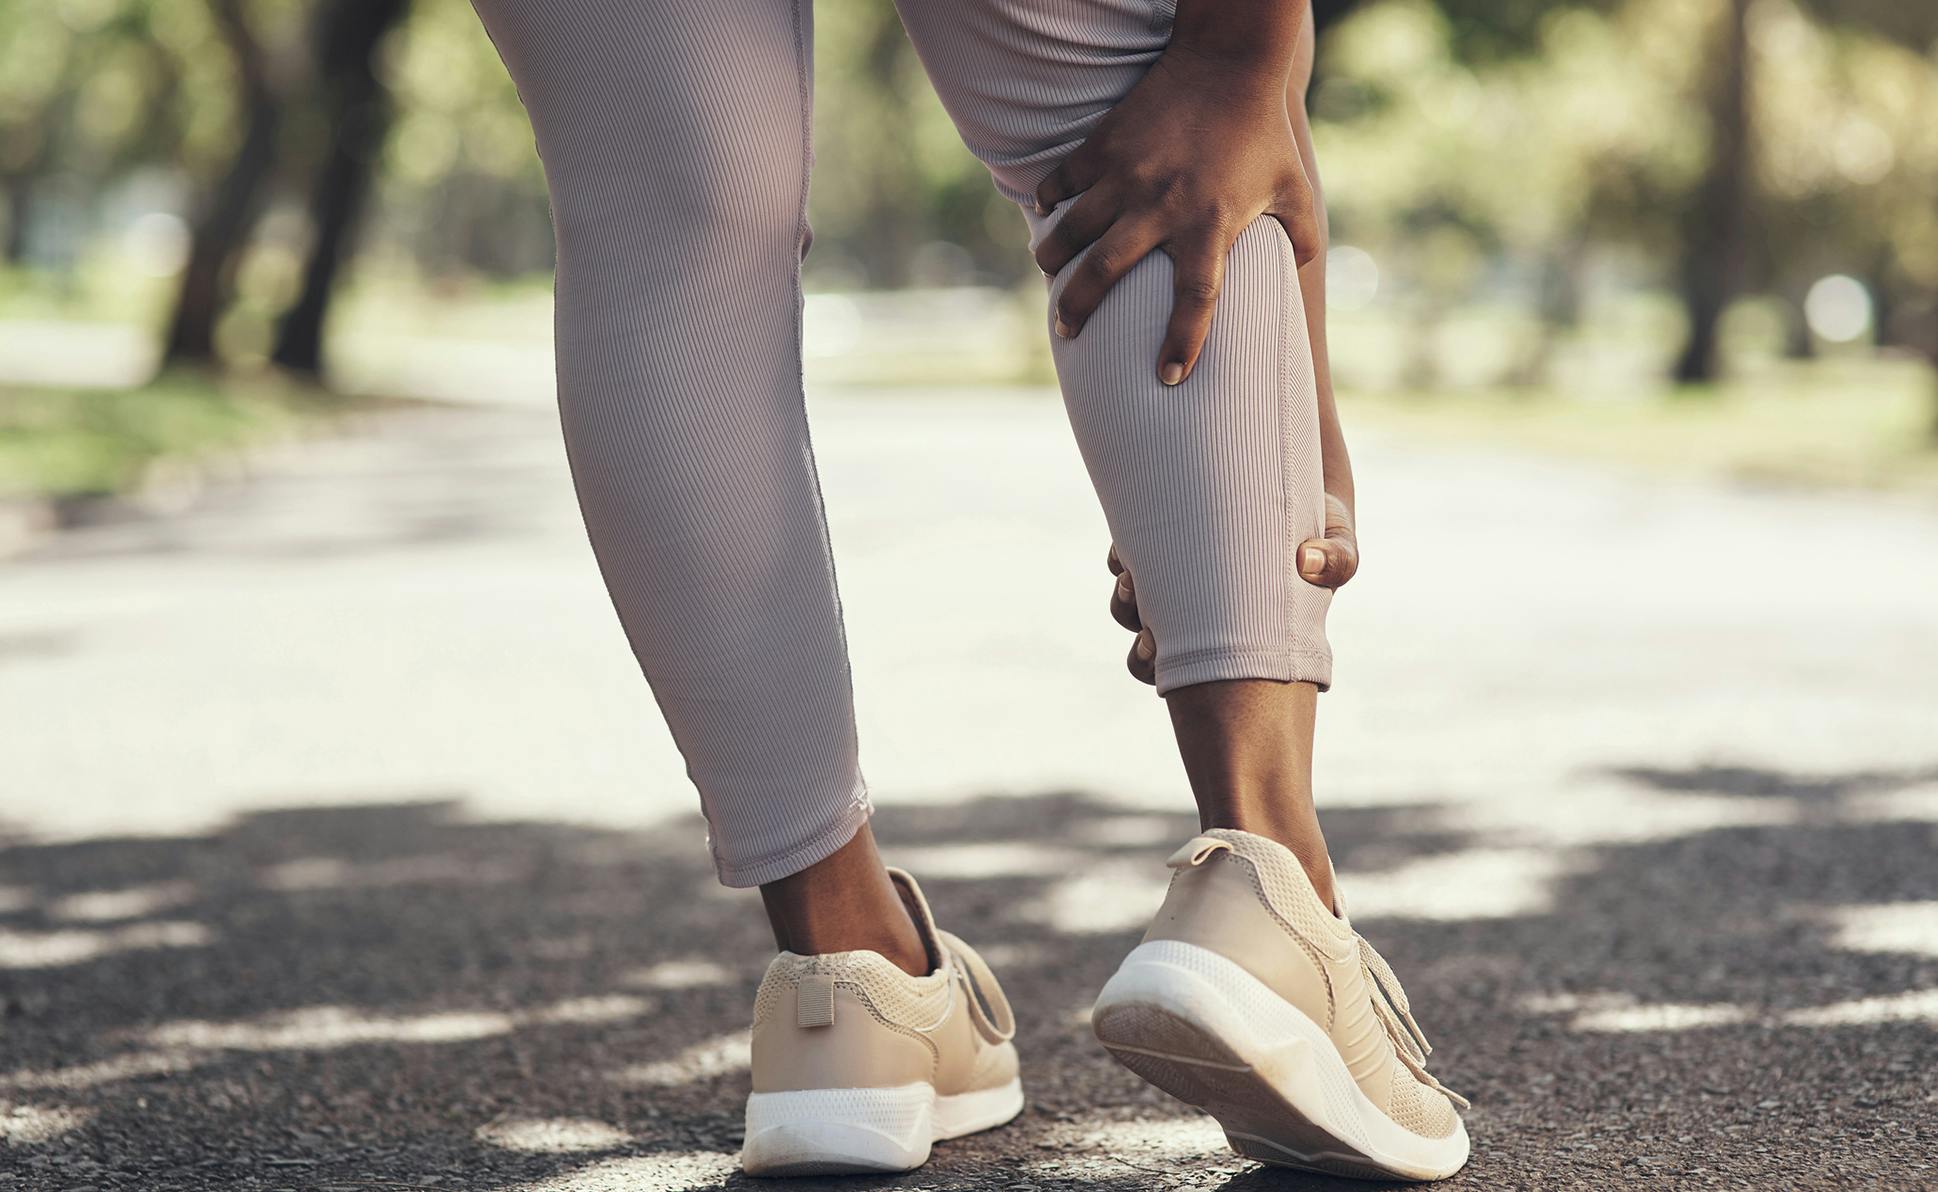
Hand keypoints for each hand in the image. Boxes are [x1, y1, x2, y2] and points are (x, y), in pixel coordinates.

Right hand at [1032, 43, 1321, 386]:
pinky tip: (1048, 216)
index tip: (1168, 377)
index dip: (1182, 344)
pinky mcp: (1105, 144)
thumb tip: (1302, 275)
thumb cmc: (1262, 131)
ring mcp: (1127, 174)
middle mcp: (1162, 206)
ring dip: (1053, 259)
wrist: (1227, 61)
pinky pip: (1063, 181)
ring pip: (1073, 230)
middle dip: (1078, 309)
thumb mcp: (1295, 188)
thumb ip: (1303, 238)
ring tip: (1048, 275)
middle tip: (1067, 332)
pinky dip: (1050, 201)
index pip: (1195, 301)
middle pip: (1106, 273)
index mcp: (1210, 224)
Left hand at [1107, 500, 1356, 685]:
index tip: (1154, 647)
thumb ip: (1338, 561)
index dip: (1156, 664)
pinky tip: (1130, 542)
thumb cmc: (1319, 525)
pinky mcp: (1161, 538)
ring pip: (1127, 603)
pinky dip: (1120, 554)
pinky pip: (1123, 555)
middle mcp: (1198, 614)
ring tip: (1130, 578)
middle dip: (1139, 647)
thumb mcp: (1339, 544)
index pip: (1178, 672)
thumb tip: (1309, 562)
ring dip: (1122, 596)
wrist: (1299, 475)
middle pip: (1145, 652)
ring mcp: (1174, 579)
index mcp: (1232, 636)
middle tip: (1144, 625)